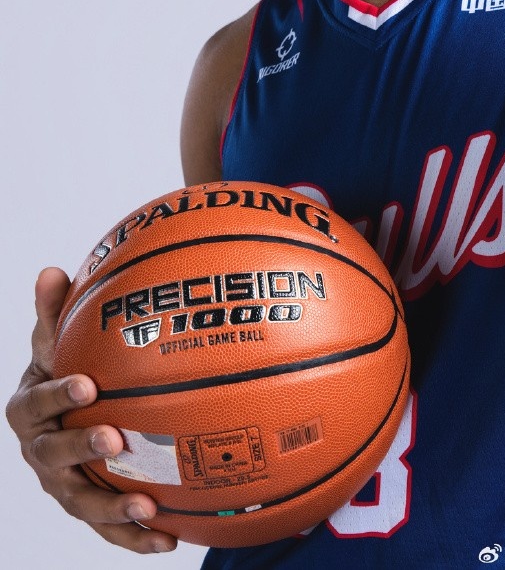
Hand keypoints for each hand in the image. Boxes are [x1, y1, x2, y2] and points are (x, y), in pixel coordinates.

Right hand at [6, 267, 176, 553]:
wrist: (65, 413)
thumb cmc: (64, 368)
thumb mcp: (56, 340)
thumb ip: (54, 312)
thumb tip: (51, 271)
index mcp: (29, 408)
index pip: (37, 401)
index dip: (58, 395)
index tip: (86, 384)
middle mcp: (39, 450)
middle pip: (53, 457)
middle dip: (82, 450)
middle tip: (115, 439)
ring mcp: (61, 484)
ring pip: (81, 502)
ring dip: (112, 508)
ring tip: (145, 506)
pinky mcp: (87, 508)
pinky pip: (108, 529)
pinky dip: (134, 538)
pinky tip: (169, 539)